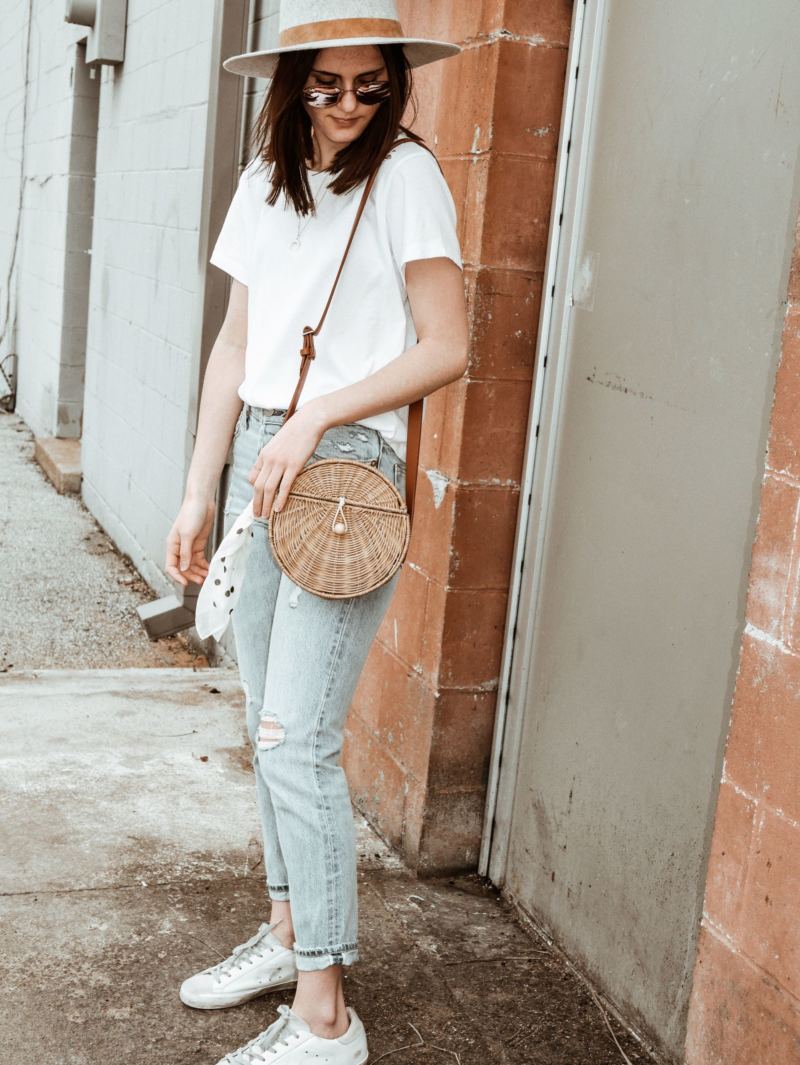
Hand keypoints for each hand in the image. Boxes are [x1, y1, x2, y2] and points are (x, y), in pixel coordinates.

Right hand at [165, 495, 215, 586]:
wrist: (202, 501)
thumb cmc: (191, 513)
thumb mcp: (187, 534)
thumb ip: (185, 552)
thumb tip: (184, 568)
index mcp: (172, 545)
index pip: (171, 566)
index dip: (177, 576)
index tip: (185, 583)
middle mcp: (180, 548)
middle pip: (183, 568)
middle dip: (191, 575)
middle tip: (201, 581)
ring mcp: (190, 546)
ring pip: (192, 565)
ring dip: (198, 572)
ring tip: (207, 577)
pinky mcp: (199, 544)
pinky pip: (200, 559)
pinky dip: (204, 565)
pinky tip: (209, 569)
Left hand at [249, 402, 327, 518]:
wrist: (308, 422)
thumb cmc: (295, 432)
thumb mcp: (278, 444)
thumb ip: (272, 457)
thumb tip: (271, 470)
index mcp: (264, 455)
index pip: (252, 477)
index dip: (253, 492)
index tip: (256, 501)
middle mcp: (269, 460)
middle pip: (257, 486)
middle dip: (256, 503)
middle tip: (257, 515)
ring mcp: (281, 463)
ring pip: (268, 489)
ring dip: (265, 504)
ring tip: (266, 515)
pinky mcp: (294, 465)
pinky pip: (284, 486)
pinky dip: (280, 499)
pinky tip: (278, 508)